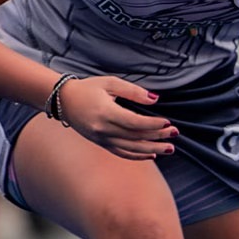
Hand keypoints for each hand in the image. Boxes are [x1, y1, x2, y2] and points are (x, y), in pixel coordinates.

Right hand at [56, 76, 176, 160]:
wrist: (63, 100)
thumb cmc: (89, 88)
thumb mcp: (111, 83)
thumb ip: (133, 91)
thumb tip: (155, 100)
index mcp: (105, 112)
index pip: (135, 123)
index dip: (153, 124)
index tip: (168, 122)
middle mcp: (103, 129)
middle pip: (135, 136)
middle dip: (157, 136)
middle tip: (175, 133)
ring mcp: (101, 138)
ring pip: (130, 148)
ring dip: (152, 149)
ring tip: (170, 148)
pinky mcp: (100, 142)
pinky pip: (121, 152)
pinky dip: (137, 155)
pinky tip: (152, 154)